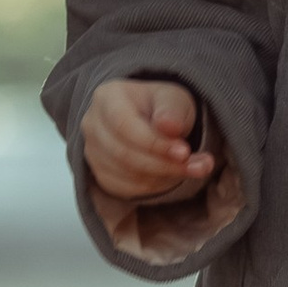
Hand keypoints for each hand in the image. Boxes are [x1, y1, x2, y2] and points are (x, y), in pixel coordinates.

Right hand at [82, 77, 214, 203]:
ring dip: (163, 177)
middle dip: (163, 164)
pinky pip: (125, 189)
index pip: (124, 125)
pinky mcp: (100, 173)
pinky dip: (153, 187)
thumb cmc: (162, 107)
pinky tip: (172, 175)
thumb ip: (172, 111)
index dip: (154, 143)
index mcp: (107, 97)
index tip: (184, 152)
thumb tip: (168, 126)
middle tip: (195, 165)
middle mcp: (92, 124)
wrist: (153, 120)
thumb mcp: (173, 99)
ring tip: (191, 168)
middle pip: (123, 154)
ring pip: (126, 175)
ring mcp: (92, 151)